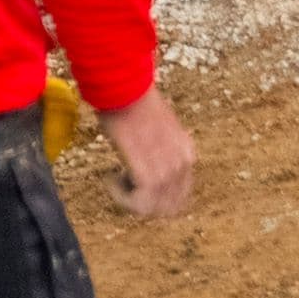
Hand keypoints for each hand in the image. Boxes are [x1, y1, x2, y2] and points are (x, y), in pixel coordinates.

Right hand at [98, 81, 194, 219]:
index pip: (180, 193)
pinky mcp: (150, 177)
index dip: (155, 194)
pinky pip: (137, 202)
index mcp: (187, 153)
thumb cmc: (132, 100)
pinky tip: (110, 178)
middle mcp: (183, 166)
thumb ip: (158, 147)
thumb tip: (145, 158)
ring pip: (151, 208)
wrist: (126, 89)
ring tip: (115, 179)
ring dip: (129, 199)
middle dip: (143, 200)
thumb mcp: (155, 125)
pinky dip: (120, 197)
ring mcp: (168, 173)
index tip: (133, 179)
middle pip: (168, 206)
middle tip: (123, 183)